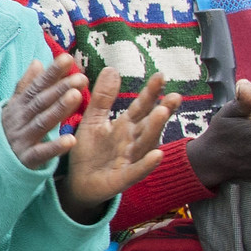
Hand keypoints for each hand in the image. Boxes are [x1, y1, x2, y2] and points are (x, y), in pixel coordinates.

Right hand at [0, 56, 90, 167]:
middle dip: (60, 89)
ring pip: (42, 123)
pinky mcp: (26, 159)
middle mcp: (20, 120)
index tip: (67, 58)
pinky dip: (54, 147)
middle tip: (80, 77)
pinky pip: (41, 153)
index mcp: (19, 106)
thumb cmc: (8, 130)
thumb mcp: (14, 106)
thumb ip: (26, 85)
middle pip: (41, 102)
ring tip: (77, 97)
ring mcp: (22, 139)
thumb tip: (37, 62)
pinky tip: (71, 140)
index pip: (36, 86)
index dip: (51, 73)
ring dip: (58, 110)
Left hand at [59, 68, 179, 220]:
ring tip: (163, 113)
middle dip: (162, 111)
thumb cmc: (89, 150)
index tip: (160, 76)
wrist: (76, 182)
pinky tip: (157, 155)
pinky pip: (136, 171)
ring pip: (146, 144)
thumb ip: (103, 98)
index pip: (141, 107)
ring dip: (155, 129)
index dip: (151, 93)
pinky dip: (146, 164)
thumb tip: (112, 68)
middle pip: (150, 125)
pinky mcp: (122, 179)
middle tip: (175, 96)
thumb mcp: (93, 120)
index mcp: (126, 126)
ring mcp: (130, 160)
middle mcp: (133, 142)